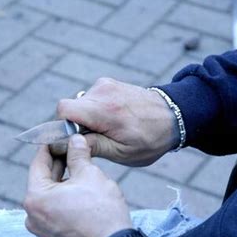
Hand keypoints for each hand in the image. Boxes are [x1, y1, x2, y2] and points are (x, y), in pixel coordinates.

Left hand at [23, 135, 131, 236]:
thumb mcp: (89, 174)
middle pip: (43, 181)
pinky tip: (78, 189)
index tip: (57, 137)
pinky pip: (54, 210)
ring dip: (62, 182)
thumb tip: (75, 140)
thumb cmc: (101, 211)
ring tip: (78, 168)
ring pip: (49, 196)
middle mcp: (32, 215)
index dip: (50, 147)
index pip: (38, 164)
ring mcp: (42, 229)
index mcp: (35, 198)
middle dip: (58, 165)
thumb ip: (78, 154)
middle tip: (71, 149)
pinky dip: (63, 198)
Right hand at [51, 77, 178, 166]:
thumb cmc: (150, 139)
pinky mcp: (108, 83)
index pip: (63, 109)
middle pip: (70, 107)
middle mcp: (102, 92)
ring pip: (80, 103)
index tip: (75, 138)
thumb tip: (66, 143)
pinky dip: (96, 110)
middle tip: (98, 138)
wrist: (174, 116)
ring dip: (88, 118)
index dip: (62, 125)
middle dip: (77, 124)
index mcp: (104, 110)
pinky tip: (114, 119)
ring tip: (110, 129)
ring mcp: (105, 84)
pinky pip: (91, 98)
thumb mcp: (122, 152)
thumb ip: (92, 146)